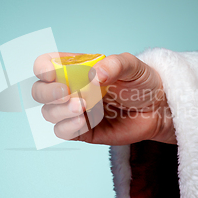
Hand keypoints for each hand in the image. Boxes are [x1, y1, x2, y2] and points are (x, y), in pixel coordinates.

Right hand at [32, 52, 175, 145]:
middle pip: (40, 92)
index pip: (46, 65)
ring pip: (49, 114)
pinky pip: (64, 132)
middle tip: (66, 93)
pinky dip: (69, 127)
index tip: (51, 73)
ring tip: (81, 107)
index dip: (42, 68)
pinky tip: (84, 121)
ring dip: (60, 111)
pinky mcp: (83, 131)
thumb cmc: (142, 83)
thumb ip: (114, 65)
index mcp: (76, 69)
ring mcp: (75, 112)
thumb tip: (94, 75)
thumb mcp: (132, 66)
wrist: (158, 109)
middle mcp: (70, 89)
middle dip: (47, 93)